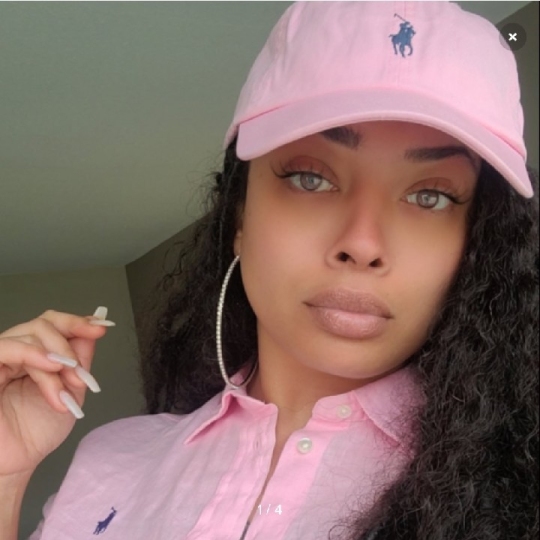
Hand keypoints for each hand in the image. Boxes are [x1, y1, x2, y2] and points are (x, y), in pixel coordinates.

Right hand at [0, 308, 114, 475]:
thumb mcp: (70, 389)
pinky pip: (5, 348)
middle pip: (42, 324)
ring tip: (68, 384)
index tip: (101, 328)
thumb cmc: (37, 431)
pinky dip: (32, 354)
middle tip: (80, 374)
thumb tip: (93, 330)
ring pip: (29, 335)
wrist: (17, 462)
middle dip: (69, 345)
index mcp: (34, 355)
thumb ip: (79, 359)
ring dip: (56, 357)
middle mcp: (14, 353)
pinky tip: (52, 368)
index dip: (77, 322)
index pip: (52, 323)